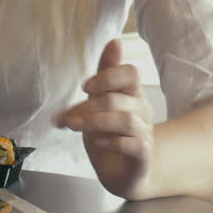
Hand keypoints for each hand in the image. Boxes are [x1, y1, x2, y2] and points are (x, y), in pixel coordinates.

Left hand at [58, 39, 154, 199]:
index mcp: (131, 94)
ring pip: (126, 120)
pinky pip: (134, 144)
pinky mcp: (143, 155)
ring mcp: (145, 133)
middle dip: (89, 105)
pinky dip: (112, 142)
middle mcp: (142, 111)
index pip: (131, 73)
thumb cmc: (109, 132)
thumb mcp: (99, 101)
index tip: (85, 87)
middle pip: (120, 98)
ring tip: (73, 126)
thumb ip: (103, 75)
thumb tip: (114, 41)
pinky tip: (96, 142)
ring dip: (94, 121)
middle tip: (67, 117)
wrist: (122, 172)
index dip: (107, 76)